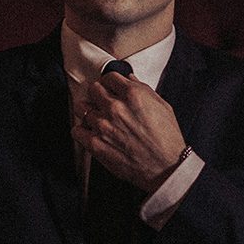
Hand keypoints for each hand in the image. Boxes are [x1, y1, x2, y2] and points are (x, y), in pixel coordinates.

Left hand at [72, 73, 185, 192]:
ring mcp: (103, 125)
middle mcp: (115, 107)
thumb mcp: (162, 106)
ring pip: (81, 108)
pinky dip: (82, 131)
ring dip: (88, 111)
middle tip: (103, 103)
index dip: (110, 83)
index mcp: (133, 94)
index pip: (109, 77)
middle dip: (98, 94)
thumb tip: (129, 80)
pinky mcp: (96, 144)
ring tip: (96, 119)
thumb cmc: (167, 138)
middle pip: (93, 89)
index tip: (110, 89)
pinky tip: (90, 133)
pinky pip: (76, 130)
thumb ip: (143, 90)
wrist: (166, 167)